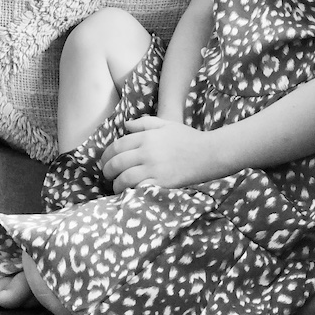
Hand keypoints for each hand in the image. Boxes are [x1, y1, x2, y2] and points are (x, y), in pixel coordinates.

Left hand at [100, 117, 221, 192]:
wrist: (209, 153)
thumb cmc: (188, 138)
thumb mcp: (166, 124)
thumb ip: (144, 122)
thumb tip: (125, 125)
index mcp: (147, 137)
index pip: (118, 146)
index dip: (106, 155)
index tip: (105, 161)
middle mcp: (147, 152)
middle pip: (117, 163)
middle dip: (107, 171)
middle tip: (107, 175)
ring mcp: (154, 168)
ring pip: (125, 178)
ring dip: (116, 184)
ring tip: (117, 186)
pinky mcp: (162, 183)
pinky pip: (139, 189)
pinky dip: (131, 192)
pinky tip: (130, 193)